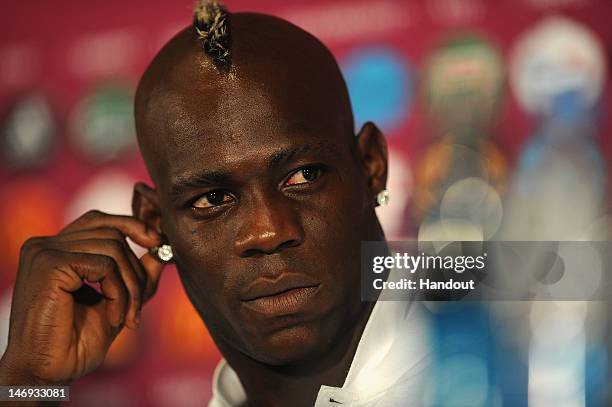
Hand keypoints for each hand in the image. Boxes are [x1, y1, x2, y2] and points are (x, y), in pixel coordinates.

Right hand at [0, 210, 163, 385]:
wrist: (47, 373)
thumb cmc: (76, 342)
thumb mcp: (117, 301)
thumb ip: (136, 273)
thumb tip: (161, 246)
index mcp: (56, 248)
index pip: (100, 219)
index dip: (132, 225)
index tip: (157, 242)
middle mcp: (46, 244)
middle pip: (112, 233)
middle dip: (136, 270)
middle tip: (138, 307)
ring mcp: (45, 251)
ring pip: (113, 248)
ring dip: (130, 286)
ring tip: (126, 316)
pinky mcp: (50, 264)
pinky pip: (104, 265)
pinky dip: (118, 292)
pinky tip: (112, 316)